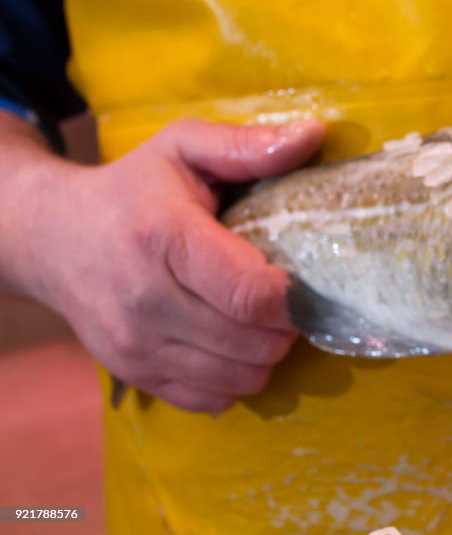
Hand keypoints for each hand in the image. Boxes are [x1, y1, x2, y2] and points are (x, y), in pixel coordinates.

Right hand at [2, 118, 323, 412]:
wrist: (52, 238)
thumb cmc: (133, 189)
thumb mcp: (184, 147)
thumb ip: (248, 144)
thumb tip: (315, 134)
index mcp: (163, 237)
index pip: (250, 294)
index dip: (293, 296)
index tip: (301, 277)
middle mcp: (144, 299)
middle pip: (253, 341)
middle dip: (287, 325)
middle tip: (286, 299)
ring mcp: (135, 345)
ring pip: (240, 378)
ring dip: (266, 354)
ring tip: (262, 319)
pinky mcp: (134, 375)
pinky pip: (214, 400)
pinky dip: (237, 379)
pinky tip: (233, 343)